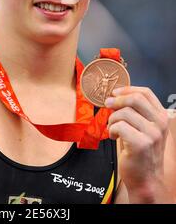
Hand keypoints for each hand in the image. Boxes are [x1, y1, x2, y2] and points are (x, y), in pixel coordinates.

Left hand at [106, 86, 169, 201]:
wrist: (146, 179)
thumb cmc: (140, 152)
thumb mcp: (143, 128)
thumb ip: (135, 112)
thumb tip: (115, 96)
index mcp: (161, 117)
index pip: (146, 93)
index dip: (128, 89)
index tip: (115, 92)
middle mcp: (160, 123)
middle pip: (135, 99)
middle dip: (117, 100)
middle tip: (107, 105)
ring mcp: (152, 134)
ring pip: (124, 113)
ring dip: (112, 119)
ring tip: (112, 128)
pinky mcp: (141, 143)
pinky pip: (119, 126)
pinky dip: (111, 130)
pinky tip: (113, 137)